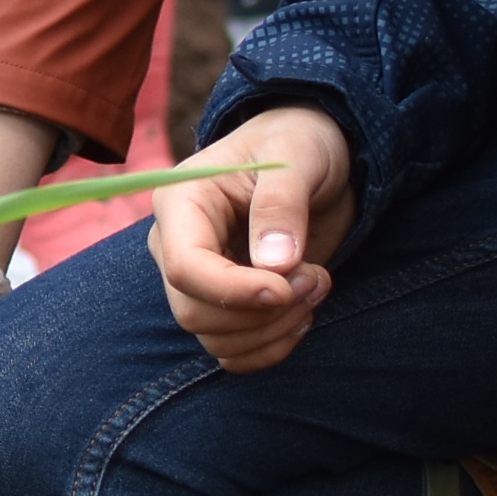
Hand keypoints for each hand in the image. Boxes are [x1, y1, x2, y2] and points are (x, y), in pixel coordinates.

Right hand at [145, 106, 354, 371]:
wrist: (314, 156)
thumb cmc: (300, 142)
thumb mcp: (298, 156)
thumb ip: (282, 205)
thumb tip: (275, 264)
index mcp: (181, 202)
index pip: (184, 268)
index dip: (233, 291)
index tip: (287, 288)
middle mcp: (178, 246)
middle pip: (195, 313)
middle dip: (264, 311)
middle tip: (317, 278)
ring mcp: (200, 279)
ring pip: (216, 340)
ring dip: (275, 329)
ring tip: (318, 284)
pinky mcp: (225, 304)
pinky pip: (232, 352)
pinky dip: (272, 347)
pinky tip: (304, 314)